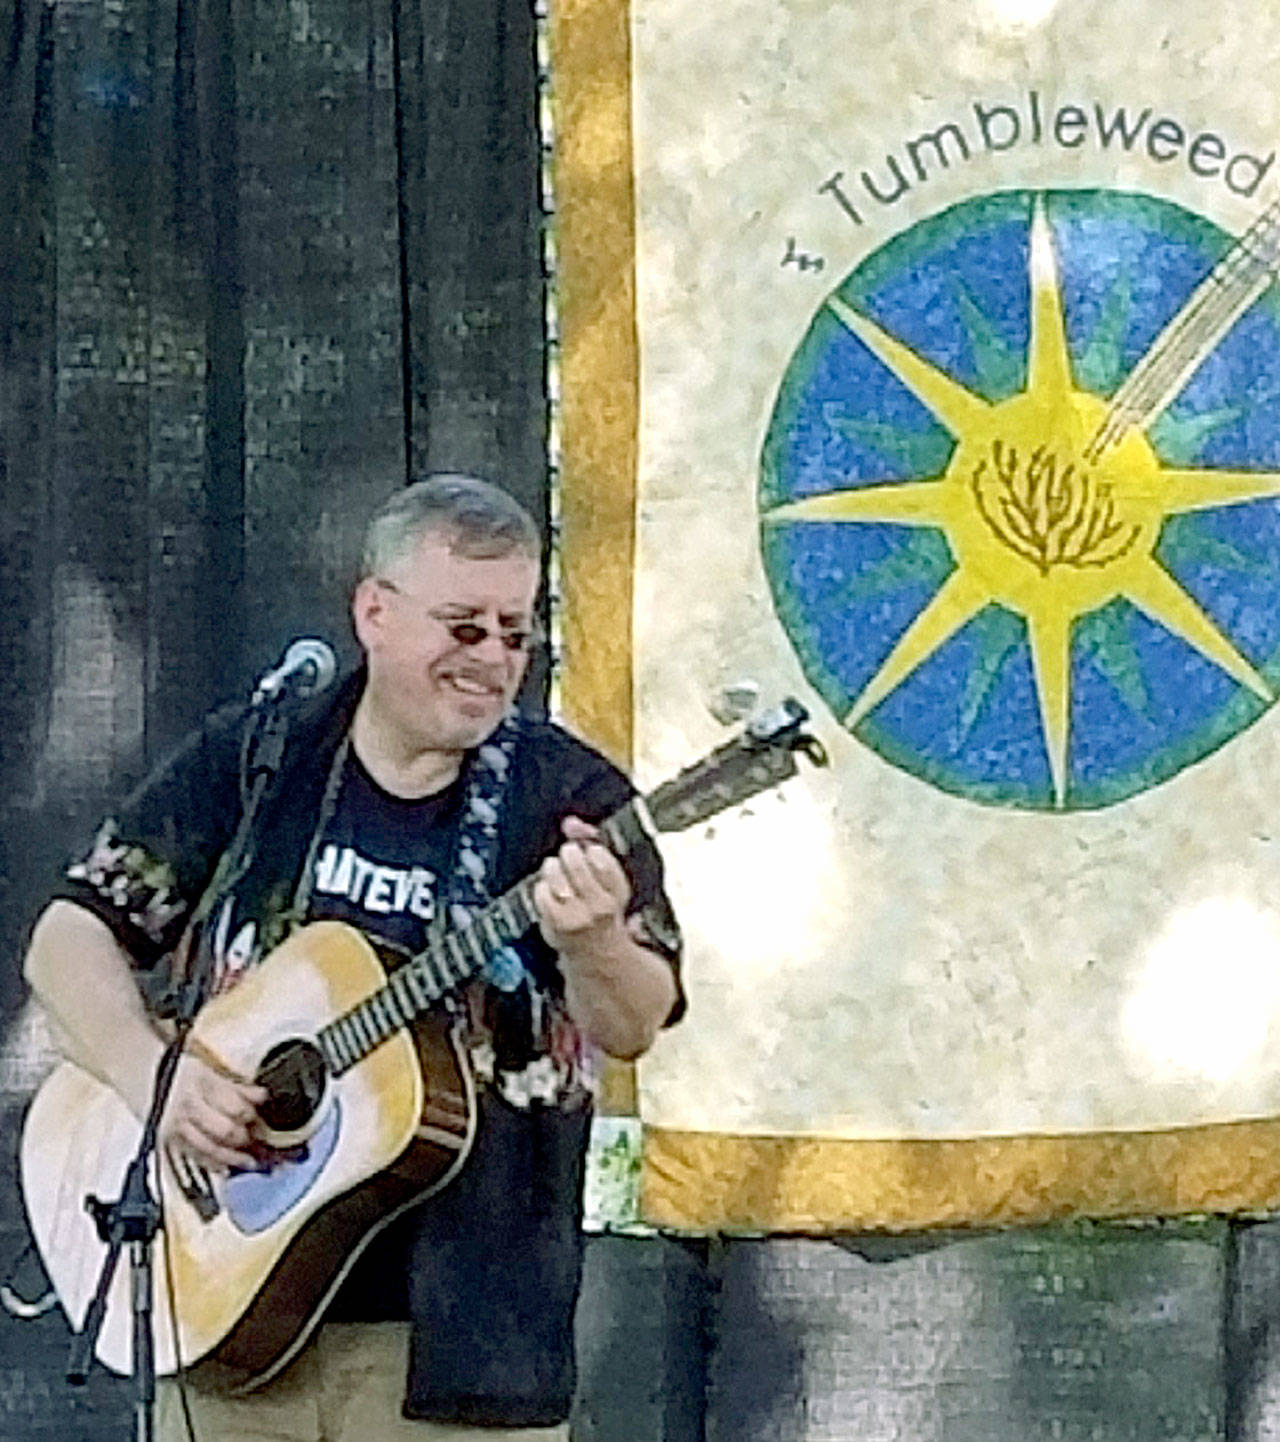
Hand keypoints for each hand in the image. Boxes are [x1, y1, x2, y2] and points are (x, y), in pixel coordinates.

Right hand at [161, 1050, 266, 1173]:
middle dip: (244, 1139)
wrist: (142, 1077)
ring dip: (232, 1157)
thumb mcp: (210, 1070)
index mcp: (202, 1084)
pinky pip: (194, 1156)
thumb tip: (263, 1097)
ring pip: (210, 1149)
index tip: (264, 1119)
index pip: (235, 1107)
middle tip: (260, 1143)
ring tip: (250, 1162)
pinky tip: (226, 1167)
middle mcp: (189, 1107)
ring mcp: (177, 1126)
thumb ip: (237, 1087)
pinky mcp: (168, 1140)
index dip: (252, 1116)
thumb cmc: (181, 1072)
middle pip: (224, 1131)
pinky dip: (212, 1163)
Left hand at [533, 816, 631, 958]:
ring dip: (553, 867)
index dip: (591, 850)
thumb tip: (570, 822)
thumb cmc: (601, 907)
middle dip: (569, 853)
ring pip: (555, 875)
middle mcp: (600, 905)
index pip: (601, 858)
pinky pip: (541, 891)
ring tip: (557, 870)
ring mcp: (577, 916)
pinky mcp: (555, 923)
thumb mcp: (606, 877)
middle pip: (575, 863)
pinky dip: (541, 886)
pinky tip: (549, 890)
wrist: (596, 952)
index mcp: (618, 891)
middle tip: (569, 855)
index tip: (590, 852)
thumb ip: (591, 842)